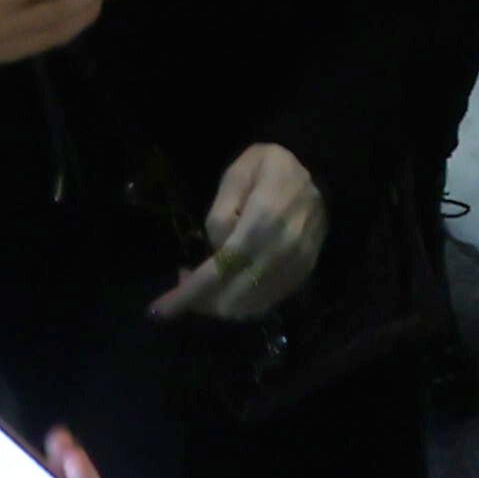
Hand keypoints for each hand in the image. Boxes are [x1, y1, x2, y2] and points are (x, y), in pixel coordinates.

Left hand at [151, 141, 325, 321]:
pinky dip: (241, 304)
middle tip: (185, 278)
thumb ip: (220, 212)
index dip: (187, 295)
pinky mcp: (303, 274)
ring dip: (219, 305)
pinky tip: (229, 286)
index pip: (218, 271)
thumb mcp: (237, 173)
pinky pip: (267, 303)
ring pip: (248, 307)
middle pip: (231, 298)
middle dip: (199, 301)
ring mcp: (295, 266)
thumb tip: (215, 250)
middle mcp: (281, 251)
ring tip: (205, 282)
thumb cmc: (271, 167)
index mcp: (262, 221)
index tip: (158, 310)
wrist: (320, 170)